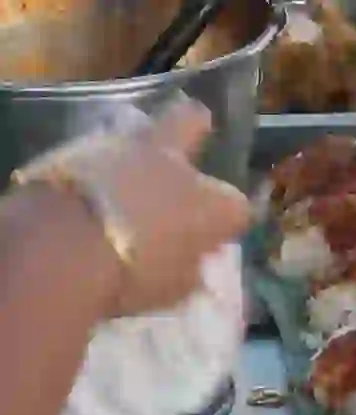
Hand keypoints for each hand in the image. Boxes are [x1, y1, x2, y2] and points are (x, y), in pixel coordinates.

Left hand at [18, 98, 250, 316]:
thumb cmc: (130, 275)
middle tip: (193, 130)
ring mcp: (124, 148)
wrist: (58, 247)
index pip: (236, 206)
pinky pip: (96, 147)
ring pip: (139, 126)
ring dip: (138, 145)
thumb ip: (187, 270)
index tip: (214, 238)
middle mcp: (174, 164)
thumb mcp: (170, 290)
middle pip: (193, 121)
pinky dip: (98, 161)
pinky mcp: (75, 147)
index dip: (227, 220)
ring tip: (128, 164)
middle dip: (196, 124)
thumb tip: (193, 264)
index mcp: (211, 204)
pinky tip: (90, 179)